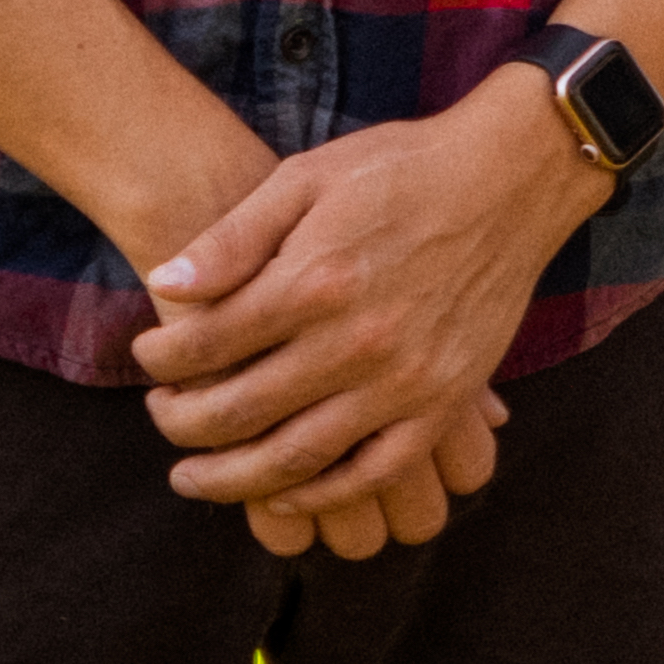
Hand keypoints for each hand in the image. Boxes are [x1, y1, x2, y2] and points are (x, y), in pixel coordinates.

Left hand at [130, 68, 599, 559]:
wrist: (513, 178)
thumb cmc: (403, 169)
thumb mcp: (307, 177)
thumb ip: (234, 237)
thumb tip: (165, 286)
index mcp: (315, 279)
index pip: (207, 344)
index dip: (162, 357)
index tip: (150, 353)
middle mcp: (358, 340)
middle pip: (239, 411)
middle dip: (181, 422)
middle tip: (161, 416)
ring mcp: (405, 379)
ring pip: (297, 457)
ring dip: (232, 479)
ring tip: (194, 477)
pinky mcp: (446, 400)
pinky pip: (375, 471)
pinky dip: (324, 495)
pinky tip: (285, 494)